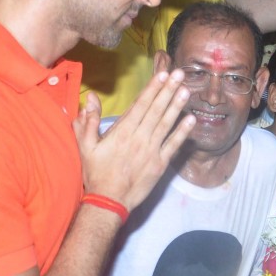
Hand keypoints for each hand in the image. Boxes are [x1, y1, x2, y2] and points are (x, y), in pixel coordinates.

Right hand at [74, 69, 194, 210]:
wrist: (109, 201)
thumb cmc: (96, 173)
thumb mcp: (85, 146)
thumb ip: (87, 121)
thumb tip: (91, 98)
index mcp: (121, 132)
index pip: (140, 105)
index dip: (152, 88)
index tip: (162, 74)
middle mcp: (139, 138)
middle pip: (156, 110)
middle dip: (168, 90)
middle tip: (180, 74)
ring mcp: (151, 151)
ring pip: (166, 124)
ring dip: (177, 106)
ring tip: (186, 90)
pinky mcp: (160, 164)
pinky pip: (173, 145)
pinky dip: (183, 132)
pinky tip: (191, 119)